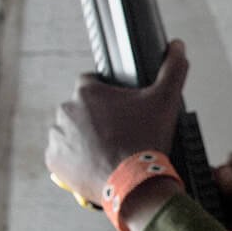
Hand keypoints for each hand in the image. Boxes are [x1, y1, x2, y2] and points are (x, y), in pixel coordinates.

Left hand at [47, 38, 187, 208]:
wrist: (134, 183)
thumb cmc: (146, 140)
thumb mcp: (165, 100)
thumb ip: (172, 69)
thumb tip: (177, 46)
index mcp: (87, 92)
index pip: (90, 82)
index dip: (105, 94)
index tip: (118, 109)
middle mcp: (66, 110)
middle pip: (80, 109)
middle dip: (94, 119)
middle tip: (117, 134)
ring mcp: (57, 136)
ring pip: (69, 132)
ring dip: (82, 138)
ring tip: (107, 152)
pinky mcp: (53, 160)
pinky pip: (61, 156)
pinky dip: (74, 160)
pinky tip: (95, 164)